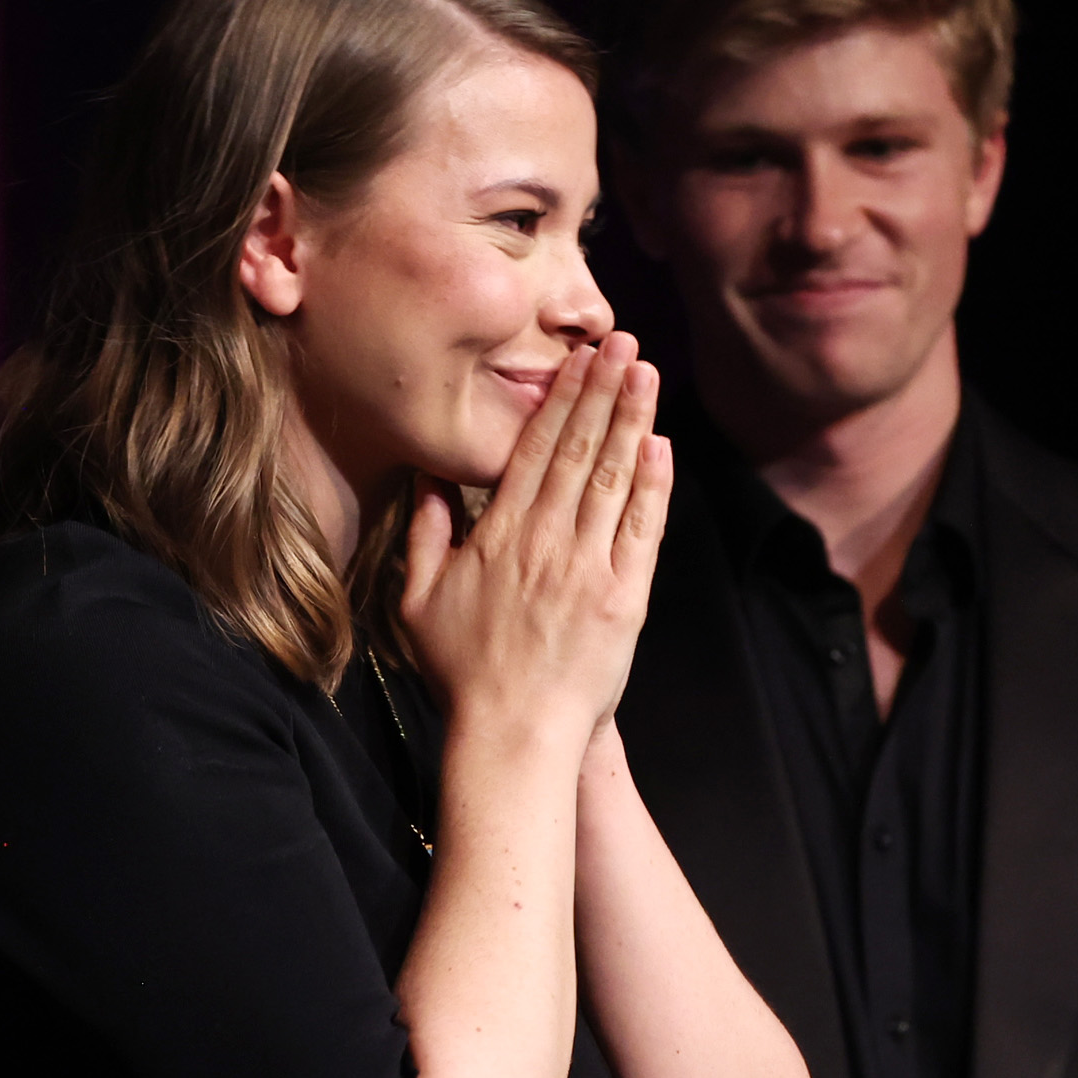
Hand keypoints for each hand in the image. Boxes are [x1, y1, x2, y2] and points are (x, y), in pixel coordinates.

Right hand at [396, 334, 672, 741]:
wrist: (513, 736)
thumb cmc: (462, 675)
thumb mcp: (417, 601)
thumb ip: (423, 534)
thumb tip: (428, 479)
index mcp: (497, 537)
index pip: (533, 451)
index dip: (559, 399)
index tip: (577, 359)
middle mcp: (544, 542)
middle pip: (577, 450)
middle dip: (601, 390)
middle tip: (621, 341)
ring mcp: (587, 568)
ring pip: (612, 478)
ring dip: (631, 420)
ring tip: (645, 372)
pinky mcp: (623, 598)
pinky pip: (642, 529)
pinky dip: (652, 484)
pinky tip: (660, 444)